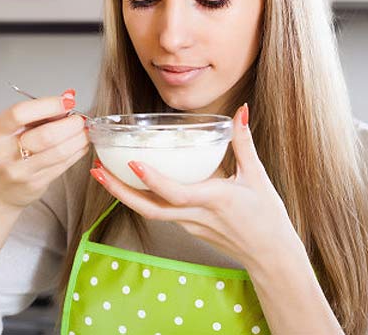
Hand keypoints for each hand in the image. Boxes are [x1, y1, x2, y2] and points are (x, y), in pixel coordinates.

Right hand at [0, 89, 89, 210]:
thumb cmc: (9, 152)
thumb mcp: (16, 128)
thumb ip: (40, 112)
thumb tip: (68, 97)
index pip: (20, 113)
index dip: (48, 105)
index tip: (67, 102)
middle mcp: (4, 152)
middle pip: (45, 135)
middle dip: (70, 125)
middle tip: (79, 120)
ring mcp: (20, 171)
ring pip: (58, 152)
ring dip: (78, 139)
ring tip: (84, 132)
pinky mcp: (35, 184)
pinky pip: (63, 165)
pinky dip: (77, 152)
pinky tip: (80, 145)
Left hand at [89, 104, 302, 270]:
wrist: (270, 256)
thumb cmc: (267, 218)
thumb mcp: (257, 176)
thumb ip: (243, 143)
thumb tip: (240, 111)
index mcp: (215, 199)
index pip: (176, 193)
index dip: (153, 180)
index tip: (133, 164)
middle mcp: (196, 215)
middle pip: (150, 208)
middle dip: (120, 191)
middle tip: (97, 171)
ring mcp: (189, 225)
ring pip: (150, 212)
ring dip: (124, 195)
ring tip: (102, 174)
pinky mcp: (187, 227)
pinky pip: (159, 213)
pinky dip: (140, 199)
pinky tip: (128, 183)